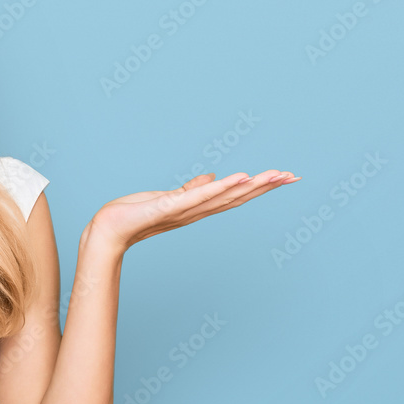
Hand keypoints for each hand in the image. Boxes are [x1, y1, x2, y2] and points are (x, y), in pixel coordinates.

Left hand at [83, 169, 300, 254]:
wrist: (109, 229)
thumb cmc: (136, 214)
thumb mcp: (167, 198)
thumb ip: (191, 188)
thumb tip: (211, 177)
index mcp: (198, 208)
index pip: (235, 195)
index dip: (260, 187)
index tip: (285, 177)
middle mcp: (196, 212)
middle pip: (238, 197)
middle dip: (266, 187)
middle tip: (293, 176)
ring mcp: (185, 210)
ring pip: (225, 196)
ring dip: (252, 185)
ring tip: (275, 175)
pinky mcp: (169, 205)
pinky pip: (198, 195)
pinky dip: (220, 187)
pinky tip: (238, 177)